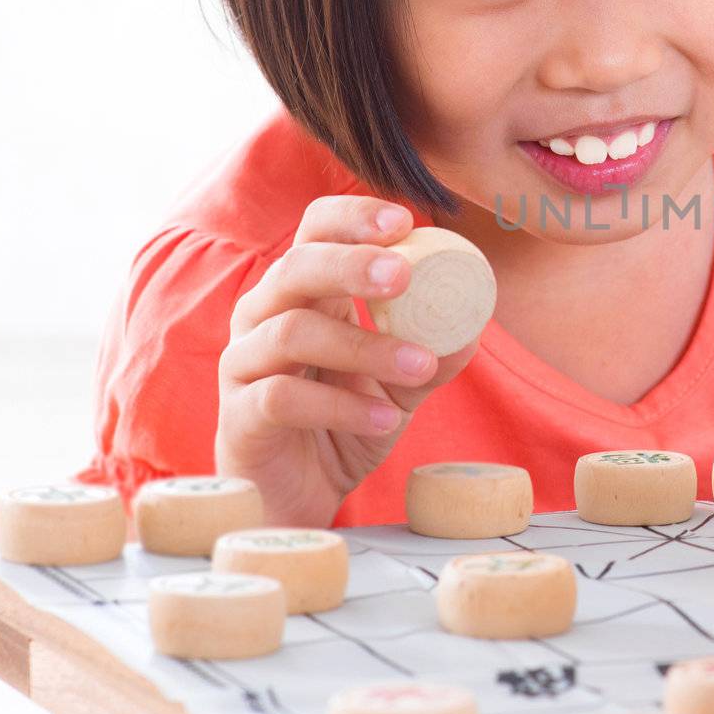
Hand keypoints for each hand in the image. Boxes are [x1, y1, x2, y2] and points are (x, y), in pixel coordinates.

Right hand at [216, 197, 479, 524]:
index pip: (316, 230)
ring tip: (420, 368)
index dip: (354, 218)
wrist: (299, 495)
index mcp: (303, 292)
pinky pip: (281, 397)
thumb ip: (432, 355)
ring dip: (364, 346)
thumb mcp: (399, 386)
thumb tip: (474, 327)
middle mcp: (264, 316)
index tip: (404, 222)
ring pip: (291, 331)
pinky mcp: (239, 415)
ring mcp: (244, 363)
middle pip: (295, 267)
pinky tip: (384, 419)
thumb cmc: (343, 422)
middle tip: (404, 276)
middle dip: (351, 264)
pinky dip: (341, 406)